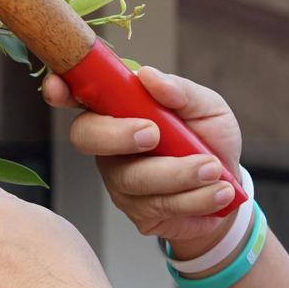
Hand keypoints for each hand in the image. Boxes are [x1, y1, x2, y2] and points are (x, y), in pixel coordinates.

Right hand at [41, 66, 244, 252]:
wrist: (229, 187)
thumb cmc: (210, 139)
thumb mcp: (207, 107)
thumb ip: (181, 92)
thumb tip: (149, 76)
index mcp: (121, 106)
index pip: (79, 93)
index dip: (61, 90)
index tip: (59, 89)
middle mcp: (110, 142)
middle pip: (86, 136)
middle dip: (118, 134)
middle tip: (154, 134)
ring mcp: (119, 178)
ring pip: (132, 178)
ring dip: (178, 173)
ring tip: (213, 169)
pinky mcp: (136, 211)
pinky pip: (158, 205)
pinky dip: (195, 198)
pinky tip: (218, 191)